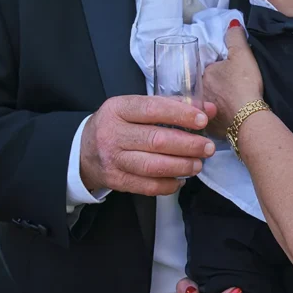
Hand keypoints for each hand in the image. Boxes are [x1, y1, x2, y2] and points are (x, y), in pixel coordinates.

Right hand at [79, 95, 217, 194]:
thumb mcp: (136, 108)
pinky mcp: (115, 180)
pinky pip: (146, 186)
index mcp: (118, 108)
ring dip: (181, 166)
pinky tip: (181, 179)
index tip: (202, 120)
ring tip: (198, 164)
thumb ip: (171, 105)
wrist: (83, 151)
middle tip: (208, 147)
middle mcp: (112, 133)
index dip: (180, 115)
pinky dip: (168, 185)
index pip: (152, 109)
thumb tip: (208, 109)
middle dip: (188, 145)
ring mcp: (112, 159)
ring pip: (152, 166)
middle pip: (156, 140)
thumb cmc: (118, 124)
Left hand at [202, 23, 264, 132]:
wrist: (249, 118)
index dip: (213, 69)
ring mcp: (201, 113)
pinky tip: (227, 119)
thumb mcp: (242, 54)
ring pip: (204, 104)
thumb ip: (235, 37)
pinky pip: (210, 121)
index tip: (224, 73)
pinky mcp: (209, 129)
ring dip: (212, 104)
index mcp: (201, 75)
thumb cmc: (244, 84)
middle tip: (225, 89)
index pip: (202, 68)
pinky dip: (216, 120)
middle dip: (209, 87)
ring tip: (226, 105)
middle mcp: (196, 95)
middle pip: (202, 87)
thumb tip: (231, 24)